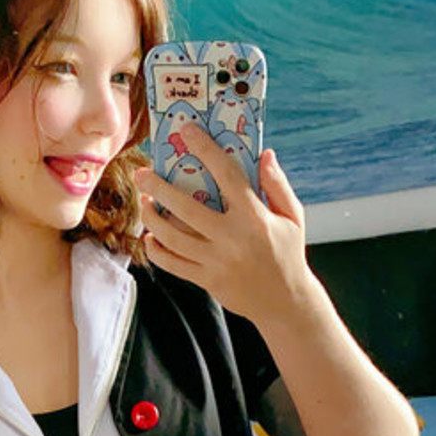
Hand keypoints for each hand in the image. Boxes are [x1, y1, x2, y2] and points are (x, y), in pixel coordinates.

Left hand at [134, 126, 311, 328]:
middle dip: (159, 188)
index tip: (187, 132)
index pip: (226, 174)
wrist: (285, 303)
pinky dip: (157, 251)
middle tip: (142, 174)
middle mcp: (231, 238)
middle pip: (186, 207)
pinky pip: (173, 265)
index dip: (205, 149)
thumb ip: (278, 185)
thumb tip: (265, 154)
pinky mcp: (206, 280)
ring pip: (173, 238)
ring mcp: (216, 261)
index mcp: (254, 216)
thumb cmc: (288, 254)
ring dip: (153, 219)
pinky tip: (150, 238)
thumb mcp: (292, 217)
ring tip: (144, 203)